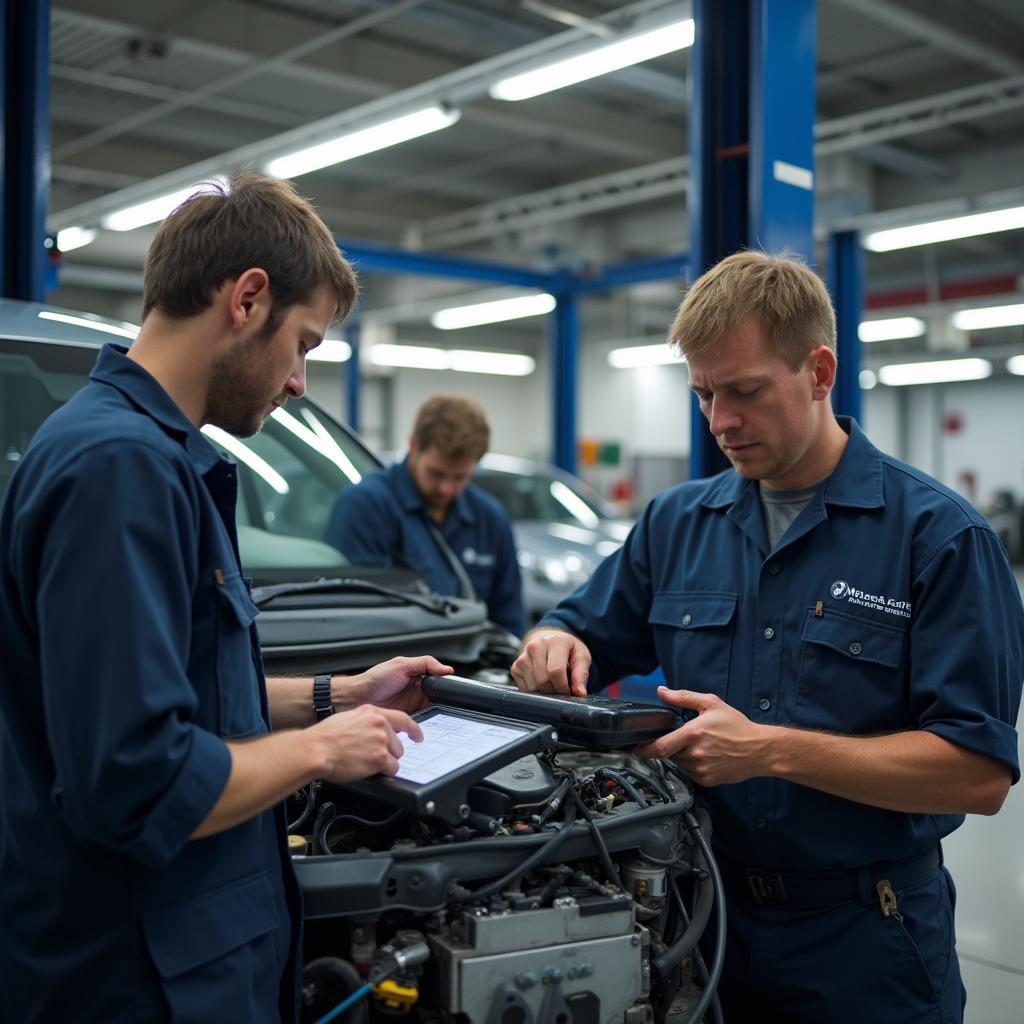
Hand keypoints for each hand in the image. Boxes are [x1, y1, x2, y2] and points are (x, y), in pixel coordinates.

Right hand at [313, 705, 423, 782]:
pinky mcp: (380, 758)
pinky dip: (383, 773)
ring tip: (365, 762)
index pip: (402, 718)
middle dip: (389, 752)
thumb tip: (374, 729)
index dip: (413, 729)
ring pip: (396, 757)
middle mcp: (379, 724)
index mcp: (372, 712)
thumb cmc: (325, 737)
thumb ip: (366, 721)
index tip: (418, 736)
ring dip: (385, 763)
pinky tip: (368, 769)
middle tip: (371, 756)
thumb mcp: (348, 718)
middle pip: (398, 743)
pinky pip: (391, 769)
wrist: (316, 749)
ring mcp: (381, 741)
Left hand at [344, 656, 452, 714]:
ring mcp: (412, 706)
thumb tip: (447, 669)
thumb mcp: (401, 665)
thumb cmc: (375, 679)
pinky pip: (422, 723)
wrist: (356, 698)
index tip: (455, 691)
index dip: (448, 686)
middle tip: (450, 706)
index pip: (439, 681)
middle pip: (438, 698)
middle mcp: (417, 692)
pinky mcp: (407, 720)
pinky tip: (429, 723)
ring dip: (437, 714)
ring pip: (432, 712)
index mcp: (418, 676)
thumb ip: (425, 664)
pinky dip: (426, 724)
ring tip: (440, 715)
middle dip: (445, 702)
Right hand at [511, 630, 590, 695]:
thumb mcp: (581, 657)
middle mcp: (535, 646)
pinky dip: (535, 691)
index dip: (563, 687)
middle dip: (555, 691)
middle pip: (543, 681)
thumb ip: (581, 674)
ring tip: (553, 683)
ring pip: (533, 687)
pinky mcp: (515, 667)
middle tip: (561, 688)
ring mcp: (523, 656)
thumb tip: (579, 692)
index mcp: (554, 641)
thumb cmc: (567, 650)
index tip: (569, 691)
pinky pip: (525, 688)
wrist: (550, 641)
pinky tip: (542, 682)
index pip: (556, 671)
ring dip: (545, 692)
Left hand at [634, 687, 768, 786]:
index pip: (660, 746)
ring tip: (700, 745)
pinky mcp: (707, 780)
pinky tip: (707, 755)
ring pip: (679, 763)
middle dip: (671, 746)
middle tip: (685, 738)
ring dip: (682, 755)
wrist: (760, 749)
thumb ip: (683, 697)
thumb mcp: (711, 704)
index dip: (643, 749)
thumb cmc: (737, 726)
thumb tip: (662, 692)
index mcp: (693, 734)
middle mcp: (695, 754)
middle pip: (669, 753)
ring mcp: (701, 769)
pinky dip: (692, 764)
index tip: (635, 748)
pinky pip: (690, 773)